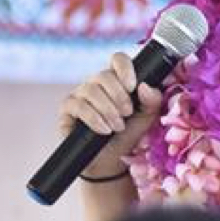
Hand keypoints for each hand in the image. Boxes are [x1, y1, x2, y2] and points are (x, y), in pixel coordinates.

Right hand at [57, 51, 163, 180]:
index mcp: (116, 80)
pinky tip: (104, 129)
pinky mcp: (67, 109)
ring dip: (108, 109)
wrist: (111, 161)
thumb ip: (152, 100)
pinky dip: (94, 118)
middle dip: (119, 96)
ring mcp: (79, 94)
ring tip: (117, 126)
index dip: (125, 68)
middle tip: (127, 113)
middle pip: (103, 75)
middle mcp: (96, 83)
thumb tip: (144, 86)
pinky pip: (77, 105)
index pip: (117, 59)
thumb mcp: (146, 117)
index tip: (132, 86)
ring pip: (90, 90)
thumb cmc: (128, 134)